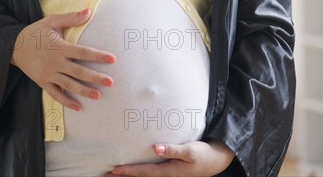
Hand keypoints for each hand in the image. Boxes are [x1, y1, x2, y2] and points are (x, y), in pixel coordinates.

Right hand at [10, 9, 114, 110]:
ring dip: (84, 91)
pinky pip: (55, 94)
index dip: (98, 56)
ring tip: (98, 96)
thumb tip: (89, 11)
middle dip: (95, 77)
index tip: (112, 59)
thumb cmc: (36, 32)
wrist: (13, 46)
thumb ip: (71, 18)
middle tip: (111, 82)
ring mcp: (49, 74)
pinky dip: (66, 101)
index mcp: (60, 47)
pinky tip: (78, 107)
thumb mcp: (52, 21)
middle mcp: (56, 62)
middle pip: (79, 72)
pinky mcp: (42, 82)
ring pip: (69, 85)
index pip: (83, 52)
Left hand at [106, 140, 234, 175]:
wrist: (215, 161)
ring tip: (115, 172)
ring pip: (145, 175)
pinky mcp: (169, 169)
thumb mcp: (190, 151)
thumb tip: (156, 148)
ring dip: (131, 174)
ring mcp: (168, 173)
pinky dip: (140, 171)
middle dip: (125, 175)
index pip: (145, 172)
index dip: (130, 171)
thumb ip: (173, 149)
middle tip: (107, 173)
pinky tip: (134, 168)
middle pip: (141, 176)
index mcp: (169, 171)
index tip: (115, 170)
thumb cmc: (202, 154)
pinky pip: (151, 171)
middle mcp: (166, 175)